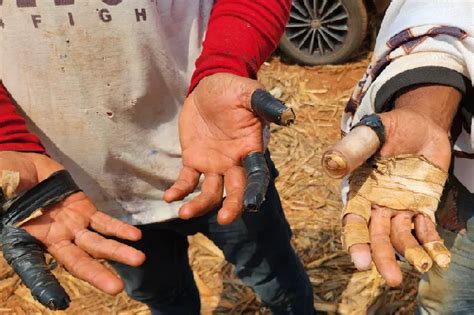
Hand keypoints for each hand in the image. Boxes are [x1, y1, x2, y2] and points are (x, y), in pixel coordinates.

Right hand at [0, 151, 144, 293]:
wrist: (26, 169)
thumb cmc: (6, 180)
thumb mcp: (0, 187)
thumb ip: (3, 190)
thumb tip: (3, 186)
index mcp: (23, 241)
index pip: (33, 268)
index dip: (45, 285)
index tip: (60, 302)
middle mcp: (51, 240)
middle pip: (76, 261)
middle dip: (97, 274)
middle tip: (116, 288)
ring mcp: (71, 227)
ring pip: (96, 244)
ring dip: (118, 252)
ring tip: (139, 260)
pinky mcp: (85, 211)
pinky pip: (104, 222)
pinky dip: (119, 229)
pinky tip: (135, 236)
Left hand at [164, 73, 291, 223]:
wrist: (210, 85)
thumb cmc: (234, 90)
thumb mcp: (249, 93)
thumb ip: (265, 105)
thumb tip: (287, 115)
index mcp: (251, 149)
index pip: (257, 175)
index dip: (254, 191)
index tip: (250, 205)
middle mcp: (234, 162)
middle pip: (235, 190)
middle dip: (231, 207)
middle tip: (223, 219)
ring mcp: (214, 164)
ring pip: (210, 192)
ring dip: (200, 205)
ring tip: (184, 213)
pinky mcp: (194, 159)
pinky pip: (187, 180)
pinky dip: (179, 190)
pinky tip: (169, 197)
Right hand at [341, 85, 460, 285]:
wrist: (419, 125)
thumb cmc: (388, 127)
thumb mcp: (370, 133)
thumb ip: (352, 149)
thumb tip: (332, 165)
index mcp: (359, 190)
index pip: (353, 220)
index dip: (355, 241)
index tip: (360, 262)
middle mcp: (377, 204)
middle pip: (376, 236)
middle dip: (381, 257)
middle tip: (391, 280)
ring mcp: (400, 207)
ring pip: (400, 236)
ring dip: (409, 253)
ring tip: (423, 267)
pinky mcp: (422, 206)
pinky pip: (425, 229)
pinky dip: (432, 244)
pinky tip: (440, 259)